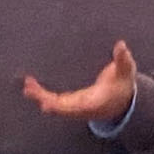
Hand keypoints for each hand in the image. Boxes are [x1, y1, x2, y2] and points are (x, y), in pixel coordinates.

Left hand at [22, 40, 136, 125]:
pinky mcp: (71, 102)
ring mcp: (76, 106)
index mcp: (94, 103)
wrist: (124, 100)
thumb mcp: (125, 72)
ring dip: (40, 97)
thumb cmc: (123, 85)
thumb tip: (121, 45)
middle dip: (44, 99)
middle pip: (60, 108)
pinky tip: (32, 85)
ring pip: (55, 105)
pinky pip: (55, 101)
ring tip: (28, 86)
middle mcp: (82, 107)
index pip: (75, 107)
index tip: (47, 103)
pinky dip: (43, 95)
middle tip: (30, 88)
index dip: (60, 106)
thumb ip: (123, 59)